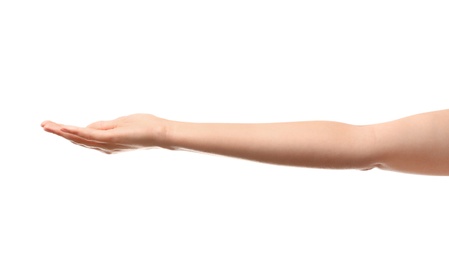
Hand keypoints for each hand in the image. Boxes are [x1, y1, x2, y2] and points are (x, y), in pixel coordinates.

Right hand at [41, 114, 169, 153]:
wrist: (162, 133)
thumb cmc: (145, 127)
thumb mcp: (121, 123)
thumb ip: (104, 125)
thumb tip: (89, 125)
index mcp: (107, 142)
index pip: (83, 137)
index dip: (68, 132)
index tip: (54, 125)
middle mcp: (105, 146)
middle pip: (78, 139)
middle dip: (59, 132)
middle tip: (43, 125)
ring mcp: (108, 142)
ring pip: (80, 138)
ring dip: (62, 131)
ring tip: (47, 126)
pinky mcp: (112, 138)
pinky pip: (91, 135)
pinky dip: (77, 132)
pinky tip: (65, 128)